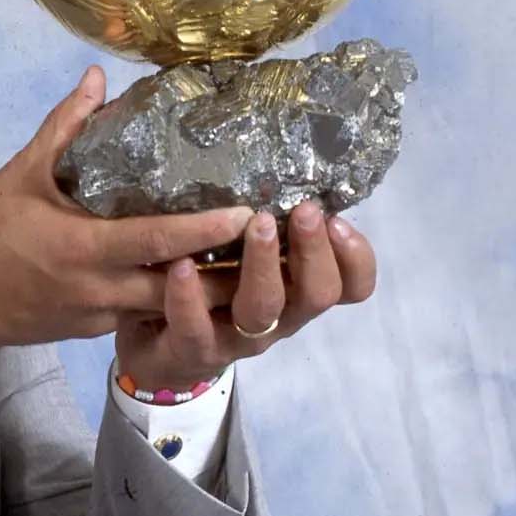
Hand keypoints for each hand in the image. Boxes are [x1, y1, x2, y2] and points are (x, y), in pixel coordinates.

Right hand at [0, 66, 251, 351]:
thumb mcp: (19, 174)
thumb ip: (64, 127)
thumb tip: (99, 78)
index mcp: (83, 248)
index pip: (158, 240)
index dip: (206, 229)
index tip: (249, 212)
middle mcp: (100, 289)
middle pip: (182, 288)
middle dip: (232, 271)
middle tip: (276, 245)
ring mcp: (101, 315)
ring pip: (171, 308)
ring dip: (213, 291)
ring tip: (258, 264)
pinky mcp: (96, 330)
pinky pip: (147, 315)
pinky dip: (180, 299)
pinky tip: (204, 279)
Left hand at [115, 200, 378, 390]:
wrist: (159, 351)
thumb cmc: (208, 288)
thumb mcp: (242, 254)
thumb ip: (266, 225)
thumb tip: (278, 164)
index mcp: (296, 292)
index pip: (349, 286)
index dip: (356, 259)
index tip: (338, 220)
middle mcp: (278, 317)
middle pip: (317, 294)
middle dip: (314, 251)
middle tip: (305, 211)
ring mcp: (237, 339)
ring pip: (263, 309)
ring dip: (263, 265)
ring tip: (256, 224)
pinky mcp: (192, 350)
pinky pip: (196, 328)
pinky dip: (189, 297)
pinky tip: (181, 265)